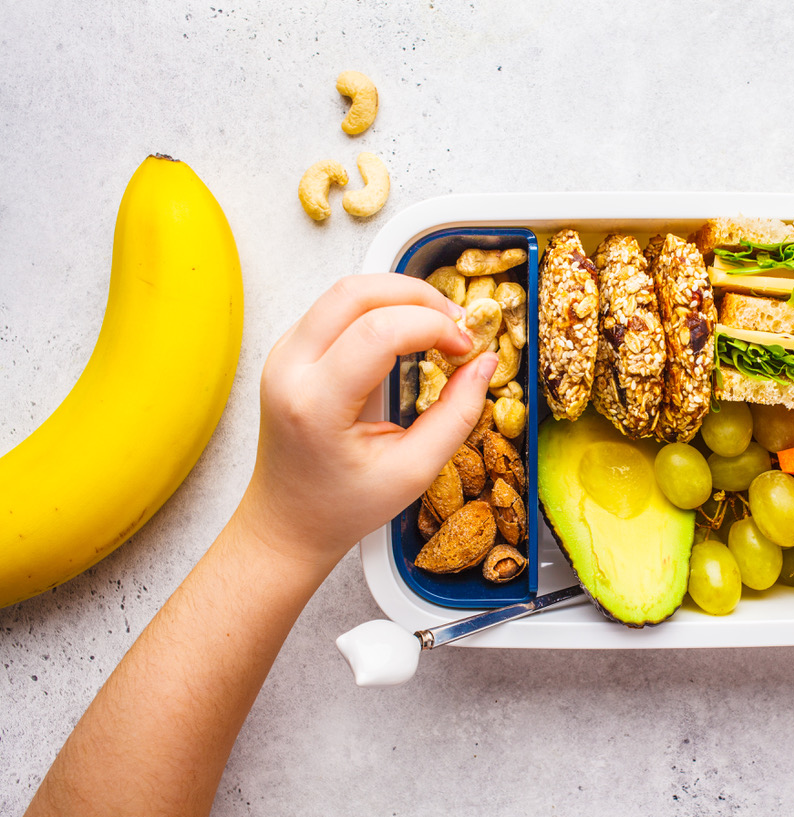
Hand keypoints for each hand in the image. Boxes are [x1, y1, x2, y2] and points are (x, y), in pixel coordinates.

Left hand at [238, 274, 496, 568]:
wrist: (290, 522)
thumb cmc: (344, 505)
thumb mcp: (414, 471)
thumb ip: (457, 415)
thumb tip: (485, 362)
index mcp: (316, 404)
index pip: (378, 332)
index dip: (433, 326)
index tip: (465, 347)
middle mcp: (289, 370)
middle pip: (355, 292)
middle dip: (417, 295)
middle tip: (457, 322)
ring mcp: (283, 356)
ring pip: (344, 291)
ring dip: (399, 296)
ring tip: (437, 326)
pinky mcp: (289, 351)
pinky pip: (336, 308)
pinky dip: (379, 309)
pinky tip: (407, 334)